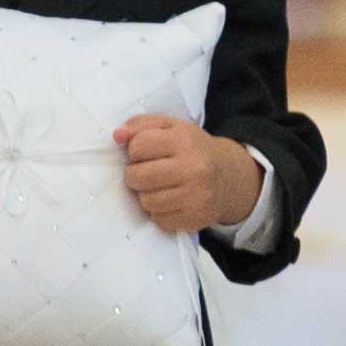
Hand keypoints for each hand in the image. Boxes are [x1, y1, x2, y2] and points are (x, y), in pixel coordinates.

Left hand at [117, 115, 260, 235]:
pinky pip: (159, 219)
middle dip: (135, 175)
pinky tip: (170, 201)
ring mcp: (196, 195)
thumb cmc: (192, 150)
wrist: (228, 177)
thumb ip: (141, 125)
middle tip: (146, 173)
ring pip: (146, 201)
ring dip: (146, 195)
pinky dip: (159, 212)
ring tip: (159, 187)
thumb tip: (117, 135)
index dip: (135, 150)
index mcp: (184, 140)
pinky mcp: (195, 217)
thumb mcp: (171, 127)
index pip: (139, 145)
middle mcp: (193, 167)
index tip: (143, 153)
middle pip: (138, 177)